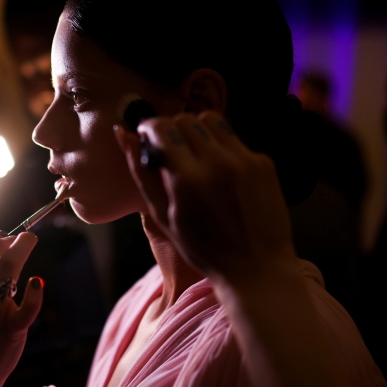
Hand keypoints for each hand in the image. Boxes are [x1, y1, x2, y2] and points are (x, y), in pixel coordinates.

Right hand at [114, 111, 296, 284]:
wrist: (257, 267)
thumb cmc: (203, 248)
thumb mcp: (163, 216)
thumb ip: (141, 173)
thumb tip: (123, 134)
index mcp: (187, 179)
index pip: (162, 128)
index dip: (150, 128)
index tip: (147, 137)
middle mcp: (217, 163)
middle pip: (186, 119)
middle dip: (172, 128)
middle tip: (170, 148)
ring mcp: (244, 160)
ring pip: (212, 121)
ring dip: (197, 130)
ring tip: (194, 154)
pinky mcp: (263, 163)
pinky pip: (235, 140)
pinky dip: (221, 148)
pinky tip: (221, 172)